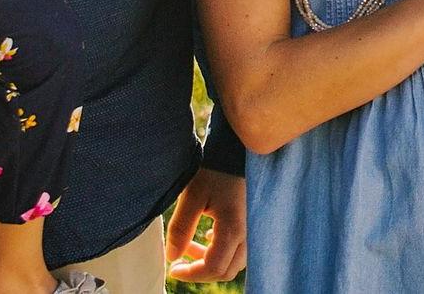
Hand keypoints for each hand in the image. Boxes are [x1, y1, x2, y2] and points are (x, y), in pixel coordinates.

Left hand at [165, 167, 246, 282]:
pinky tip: (207, 235)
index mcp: (233, 230)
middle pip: (224, 270)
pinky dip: (221, 250)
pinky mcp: (251, 221)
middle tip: (179, 259)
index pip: (213, 268)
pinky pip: (239, 248)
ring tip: (189, 245)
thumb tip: (172, 257)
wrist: (236, 149)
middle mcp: (247, 234)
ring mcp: (252, 228)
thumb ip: (181, 228)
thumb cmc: (214, 169)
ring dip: (210, 260)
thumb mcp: (192, 196)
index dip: (191, 274)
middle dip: (200, 270)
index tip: (172, 269)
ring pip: (233, 261)